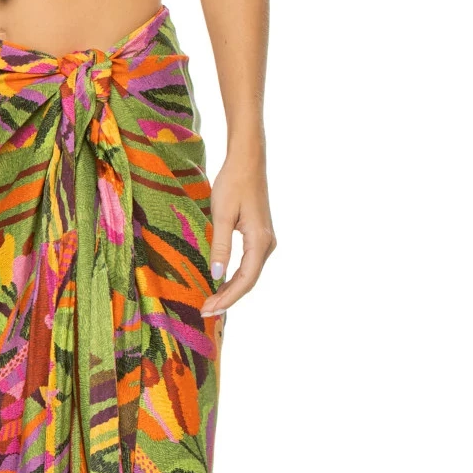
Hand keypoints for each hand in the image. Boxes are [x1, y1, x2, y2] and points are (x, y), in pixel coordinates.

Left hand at [200, 153, 275, 317]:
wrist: (247, 161)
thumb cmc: (233, 183)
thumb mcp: (222, 215)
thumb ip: (220, 247)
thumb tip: (216, 276)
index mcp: (260, 240)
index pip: (245, 280)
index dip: (227, 298)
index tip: (208, 310)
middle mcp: (267, 244)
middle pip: (249, 281)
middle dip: (227, 298)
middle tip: (205, 312)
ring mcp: (265, 240)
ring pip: (249, 274)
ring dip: (230, 289)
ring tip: (210, 302)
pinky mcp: (259, 235)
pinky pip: (248, 264)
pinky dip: (234, 277)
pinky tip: (220, 283)